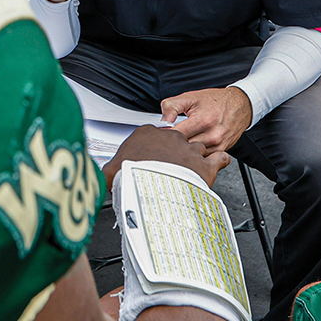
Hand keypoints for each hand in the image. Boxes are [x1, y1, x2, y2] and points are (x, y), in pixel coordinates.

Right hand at [101, 124, 229, 190]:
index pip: (152, 135)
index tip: (151, 158)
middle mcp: (170, 137)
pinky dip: (219, 161)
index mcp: (147, 134)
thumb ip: (109, 171)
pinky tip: (218, 164)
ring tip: (192, 168)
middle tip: (170, 167)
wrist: (151, 186)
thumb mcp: (111, 171)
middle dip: (174, 152)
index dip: (153, 148)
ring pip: (197, 148)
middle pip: (176, 140)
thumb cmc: (132, 176)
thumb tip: (101, 178)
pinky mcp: (205, 164)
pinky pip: (218, 158)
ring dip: (195, 157)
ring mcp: (189, 149)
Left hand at [160, 87, 252, 155]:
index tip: (161, 135)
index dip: (165, 135)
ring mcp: (218, 144)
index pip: (176, 134)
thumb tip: (162, 121)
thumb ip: (172, 106)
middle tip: (168, 140)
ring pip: (194, 155)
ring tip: (182, 142)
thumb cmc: (216, 101)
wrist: (240, 104)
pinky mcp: (223, 150)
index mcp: (202, 120)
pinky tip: (193, 145)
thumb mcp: (191, 97)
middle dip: (174, 144)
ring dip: (185, 150)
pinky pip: (205, 157)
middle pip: (184, 147)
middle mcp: (212, 134)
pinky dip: (197, 153)